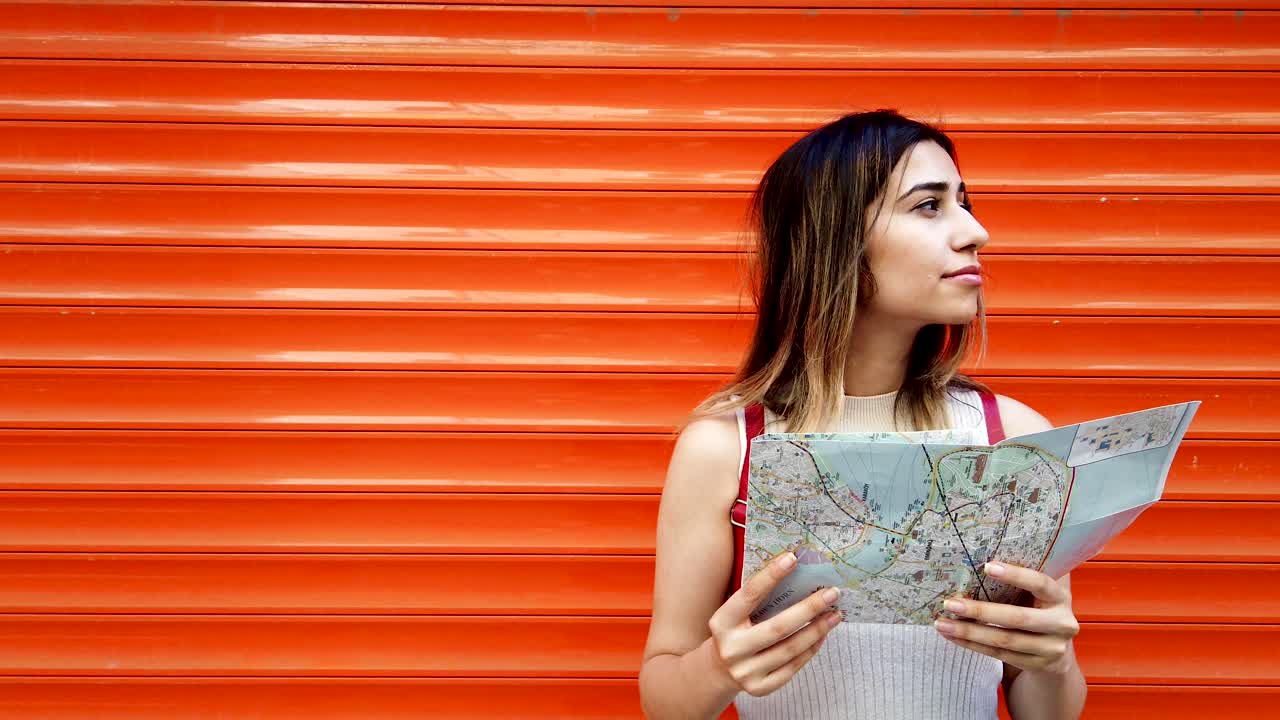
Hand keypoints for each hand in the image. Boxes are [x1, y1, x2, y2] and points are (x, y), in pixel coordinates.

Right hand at [706, 552, 843, 696]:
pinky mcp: (760, 688)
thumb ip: (759, 598)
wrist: (719, 670)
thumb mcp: (735, 613)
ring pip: (790, 649)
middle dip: (809, 608)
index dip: (771, 576)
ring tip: (835, 615)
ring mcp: (745, 671)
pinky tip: (822, 635)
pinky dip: (810, 649)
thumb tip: (796, 572)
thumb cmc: (735, 630)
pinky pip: (792, 667)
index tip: (793, 558)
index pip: (749, 595)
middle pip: (778, 627)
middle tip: (832, 593)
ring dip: (817, 630)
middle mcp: (732, 648)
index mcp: (722, 622)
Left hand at [932, 561, 1079, 674]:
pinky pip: (1000, 655)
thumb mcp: (1039, 594)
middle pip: (1018, 619)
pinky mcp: (1038, 665)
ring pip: (1005, 641)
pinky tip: (953, 636)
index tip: (986, 567)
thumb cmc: (1038, 609)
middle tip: (950, 603)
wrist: (1057, 651)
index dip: (1016, 575)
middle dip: (980, 611)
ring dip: (969, 632)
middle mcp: (1062, 624)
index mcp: (1060, 597)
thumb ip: (1022, 578)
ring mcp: (1051, 649)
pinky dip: (973, 645)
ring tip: (942, 623)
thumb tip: (979, 555)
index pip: (1040, 584)